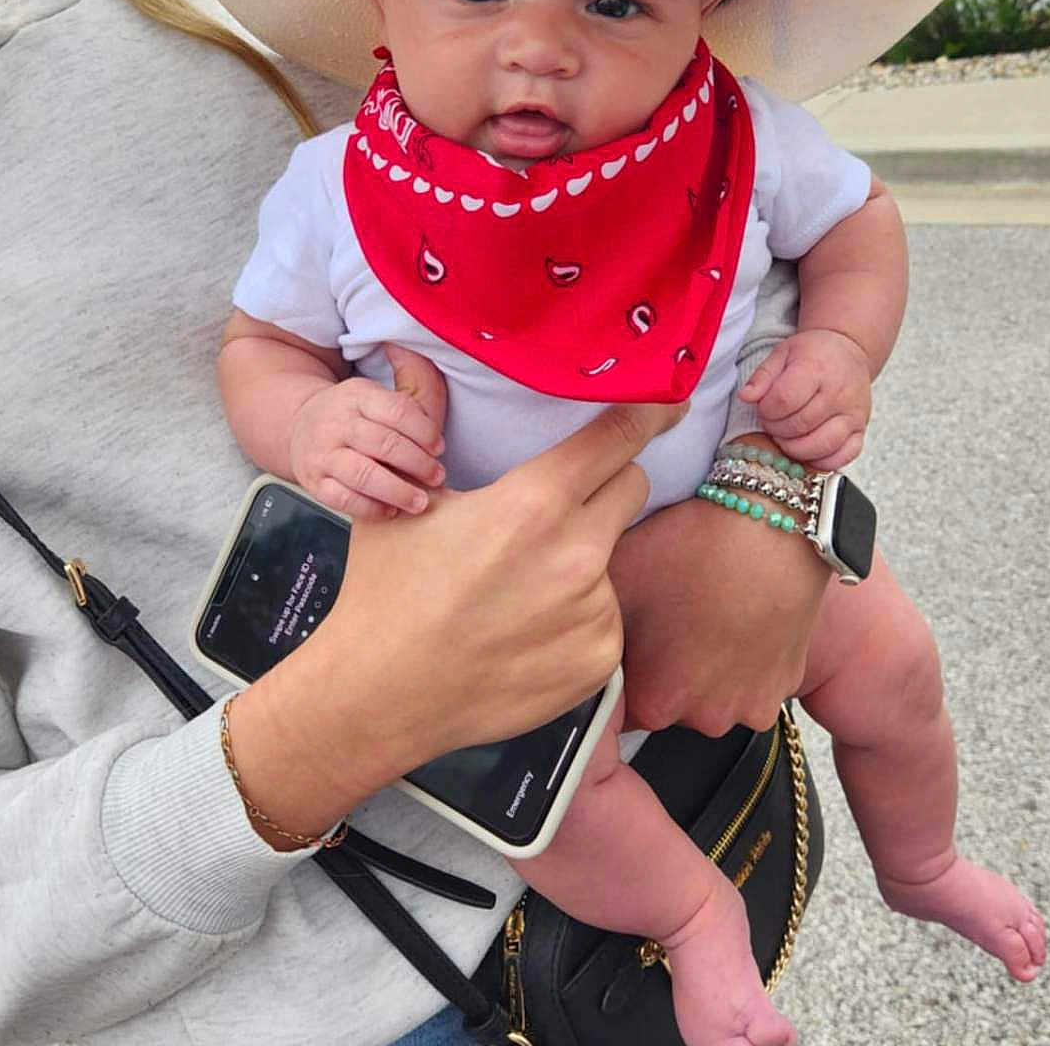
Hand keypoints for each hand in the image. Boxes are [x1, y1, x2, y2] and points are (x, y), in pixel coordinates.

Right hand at [228, 386, 687, 839]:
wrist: (378, 694)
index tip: (671, 405)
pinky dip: (578, 615)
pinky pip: (606, 614)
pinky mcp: (599, 659)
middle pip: (631, 488)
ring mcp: (594, 612)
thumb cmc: (386, 590)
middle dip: (603, 487)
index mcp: (532, 504)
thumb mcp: (408, 499)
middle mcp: (576, 555)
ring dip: (582, 559)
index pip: (616, 439)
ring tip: (519, 589)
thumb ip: (430, 422)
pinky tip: (527, 631)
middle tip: (553, 511)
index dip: (647, 414)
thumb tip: (414, 356)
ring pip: (612, 555)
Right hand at [287, 346, 445, 517]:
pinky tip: (391, 510)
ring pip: (364, 475)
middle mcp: (337, 422)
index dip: (425, 431)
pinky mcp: (314, 482)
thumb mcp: (377, 391)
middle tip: (438, 476)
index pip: (397, 411)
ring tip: (420, 501)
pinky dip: (371, 508)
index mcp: (358, 395)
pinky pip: (344, 500)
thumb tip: (414, 351)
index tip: (439, 447)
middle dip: (418, 464)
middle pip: (384, 444)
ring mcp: (323, 454)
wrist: (299, 426)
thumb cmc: (355, 415)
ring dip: (398, 491)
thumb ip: (408, 380)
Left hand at [610, 440, 829, 734]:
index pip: (623, 712)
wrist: (767, 525)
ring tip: (706, 617)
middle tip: (669, 621)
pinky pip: (753, 683)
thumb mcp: (617, 580)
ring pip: (713, 696)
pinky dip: (745, 662)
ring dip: (708, 671)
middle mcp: (703, 719)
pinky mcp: (785, 685)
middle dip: (666, 674)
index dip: (624, 674)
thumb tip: (571, 645)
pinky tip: (738, 621)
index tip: (630, 645)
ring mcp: (750, 707)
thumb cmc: (689, 549)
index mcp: (655, 702)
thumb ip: (590, 626)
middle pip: (671, 705)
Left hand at [738, 327, 871, 468]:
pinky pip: (843, 456)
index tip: (764, 408)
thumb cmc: (813, 354)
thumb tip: (746, 397)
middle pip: (799, 425)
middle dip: (777, 430)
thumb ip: (762, 377)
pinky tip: (808, 451)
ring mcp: (853, 413)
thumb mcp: (782, 354)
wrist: (849, 350)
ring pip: (821, 445)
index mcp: (816, 369)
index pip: (785, 399)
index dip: (767, 410)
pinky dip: (822, 461)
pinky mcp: (862, 429)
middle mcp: (839, 393)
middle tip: (773, 422)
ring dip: (795, 448)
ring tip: (787, 436)